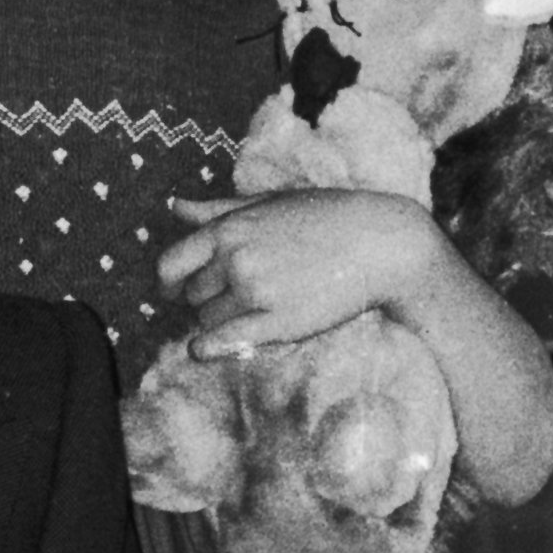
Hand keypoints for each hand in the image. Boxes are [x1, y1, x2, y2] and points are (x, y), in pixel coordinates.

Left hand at [159, 188, 437, 352]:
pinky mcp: (278, 323)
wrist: (383, 243)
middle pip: (192, 295)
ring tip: (254, 306)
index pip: (170, 265)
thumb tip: (174, 207)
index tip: (176, 290)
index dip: (170, 282)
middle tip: (239, 292)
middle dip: (207, 296)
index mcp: (229, 229)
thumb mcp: (269, 202)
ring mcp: (256, 292)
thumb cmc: (327, 217)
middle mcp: (236, 260)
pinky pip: (221, 342)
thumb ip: (217, 210)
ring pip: (208, 319)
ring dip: (221, 318)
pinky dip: (207, 348)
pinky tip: (204, 349)